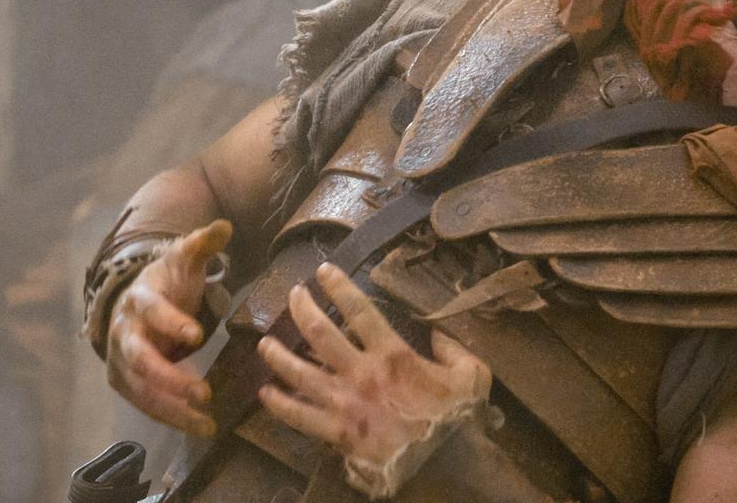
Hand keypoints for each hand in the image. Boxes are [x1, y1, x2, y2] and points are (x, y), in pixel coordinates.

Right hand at [104, 219, 232, 436]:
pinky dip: (169, 417)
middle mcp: (123, 331)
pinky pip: (145, 404)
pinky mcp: (124, 382)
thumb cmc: (166, 280)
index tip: (198, 336)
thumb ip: (203, 243)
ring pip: (142, 390)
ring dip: (172, 409)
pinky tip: (197, 426)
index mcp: (140, 298)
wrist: (134, 299)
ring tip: (206, 424)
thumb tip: (224, 226)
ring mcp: (120, 360)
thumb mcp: (184, 257)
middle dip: (169, 379)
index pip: (152, 311)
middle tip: (203, 394)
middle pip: (140, 359)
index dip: (172, 323)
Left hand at [258, 264, 491, 489]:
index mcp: (392, 354)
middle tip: (293, 295)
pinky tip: (265, 393)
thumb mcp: (470, 373)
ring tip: (265, 342)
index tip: (323, 271)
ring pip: (301, 374)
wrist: (445, 465)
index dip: (339, 287)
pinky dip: (280, 404)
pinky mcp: (338, 433)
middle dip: (303, 309)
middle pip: (321, 334)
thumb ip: (452, 347)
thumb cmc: (457, 418)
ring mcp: (346, 404)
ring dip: (280, 355)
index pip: (358, 311)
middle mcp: (362, 373)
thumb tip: (436, 331)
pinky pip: (300, 416)